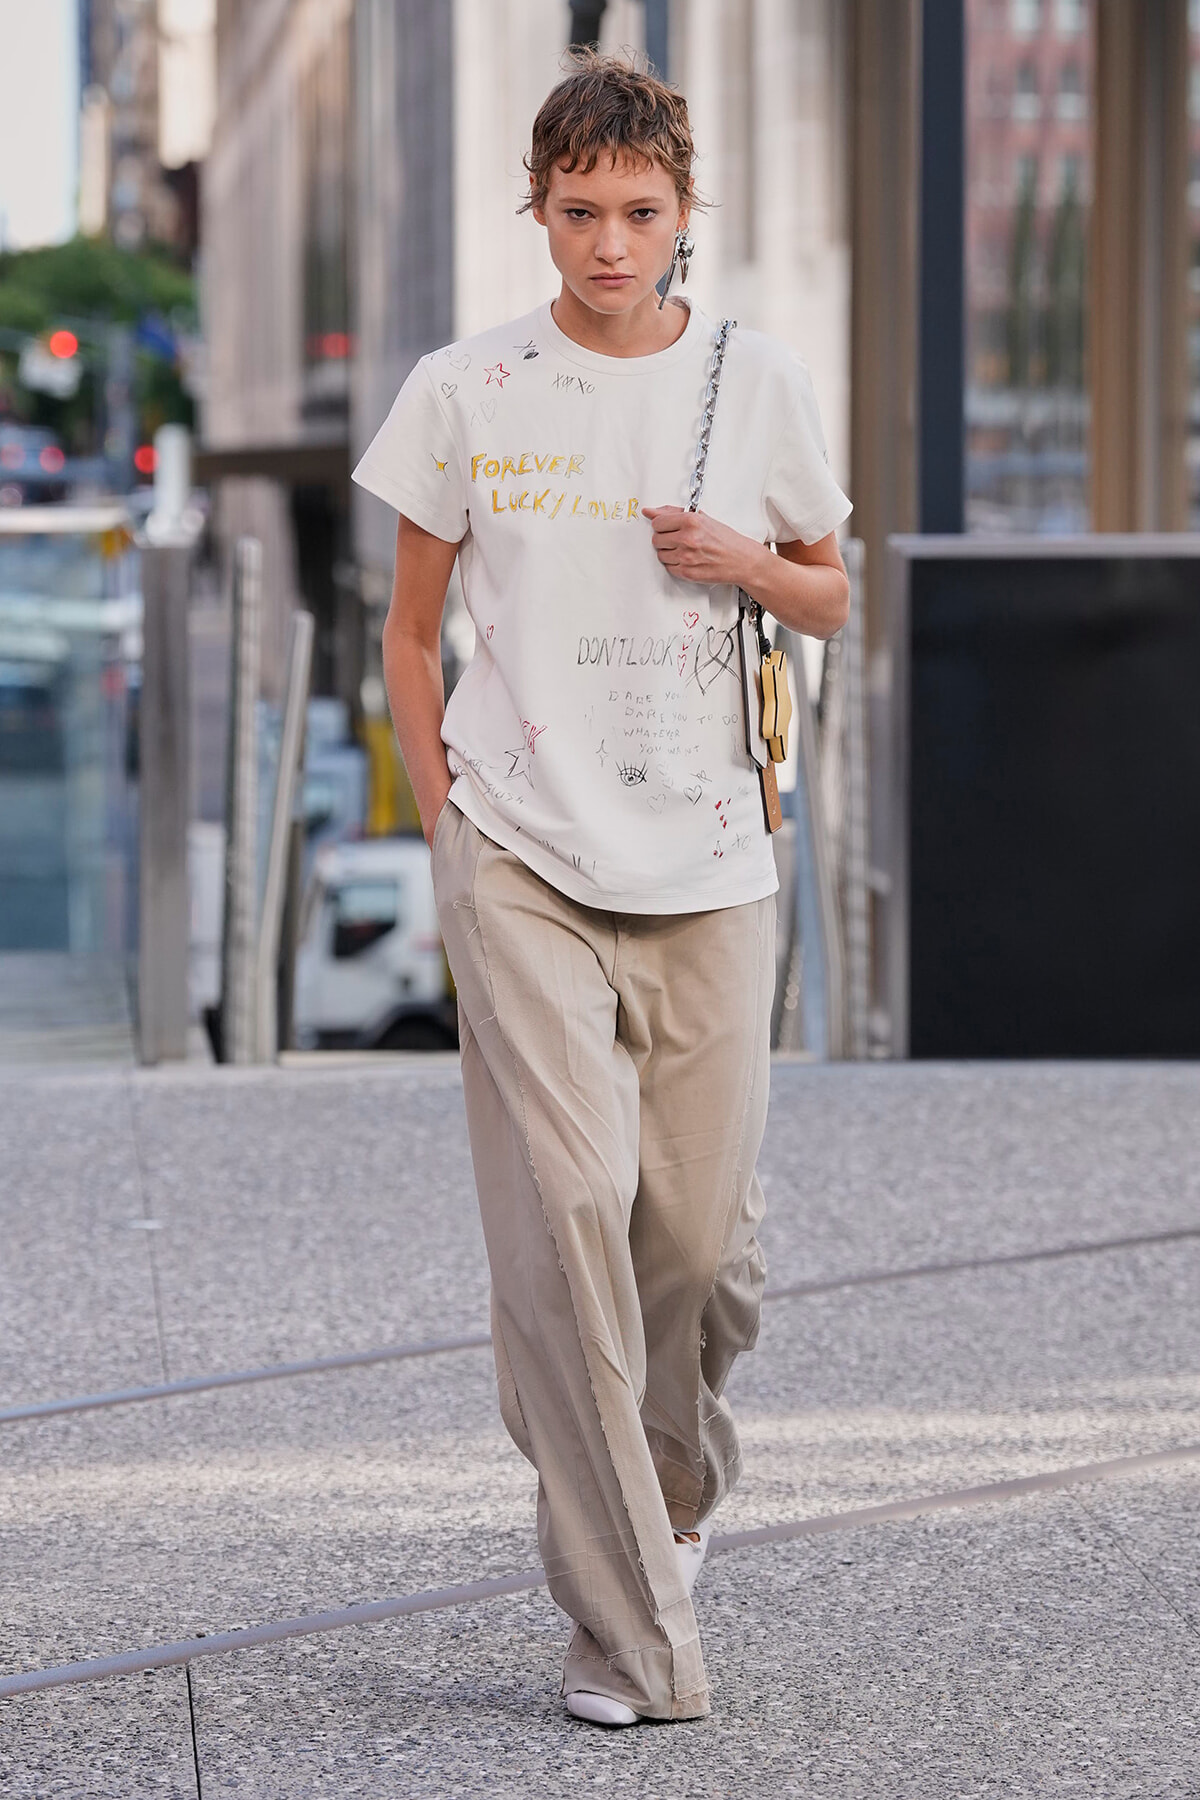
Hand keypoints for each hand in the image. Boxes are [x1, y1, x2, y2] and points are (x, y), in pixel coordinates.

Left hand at [643, 505, 762, 587]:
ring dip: (669, 552)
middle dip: (664, 538)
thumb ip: (673, 513)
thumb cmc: (725, 539)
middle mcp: (688, 538)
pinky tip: (687, 559)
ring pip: (660, 554)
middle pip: (656, 539)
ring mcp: (686, 557)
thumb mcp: (702, 518)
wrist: (741, 560)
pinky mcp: (687, 572)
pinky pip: (668, 567)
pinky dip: (675, 564)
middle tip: (678, 538)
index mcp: (691, 521)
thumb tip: (650, 512)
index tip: (668, 527)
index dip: (662, 525)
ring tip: (684, 549)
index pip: (657, 522)